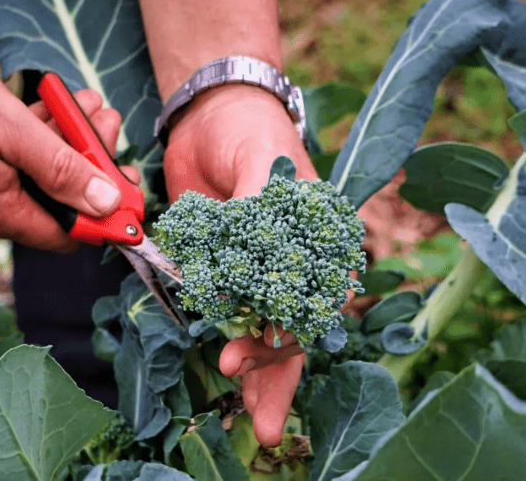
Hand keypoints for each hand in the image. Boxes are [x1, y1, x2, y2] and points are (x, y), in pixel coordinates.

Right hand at [0, 40, 128, 250]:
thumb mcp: (14, 131)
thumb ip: (64, 172)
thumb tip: (107, 205)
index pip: (66, 236)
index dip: (103, 215)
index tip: (129, 190)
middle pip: (50, 202)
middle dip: (86, 162)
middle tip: (106, 122)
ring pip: (28, 180)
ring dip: (61, 144)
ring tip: (84, 104)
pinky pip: (2, 170)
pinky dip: (28, 144)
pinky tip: (47, 110)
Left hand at [163, 84, 316, 446]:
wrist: (208, 115)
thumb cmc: (249, 128)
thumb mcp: (261, 155)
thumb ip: (262, 202)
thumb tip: (256, 255)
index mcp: (317, 240)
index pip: (314, 298)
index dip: (291, 331)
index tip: (260, 349)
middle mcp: (292, 262)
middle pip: (292, 326)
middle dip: (272, 367)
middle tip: (246, 396)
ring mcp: (256, 269)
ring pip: (262, 329)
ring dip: (255, 368)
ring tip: (247, 409)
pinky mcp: (222, 268)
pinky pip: (225, 312)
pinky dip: (225, 339)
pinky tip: (226, 371)